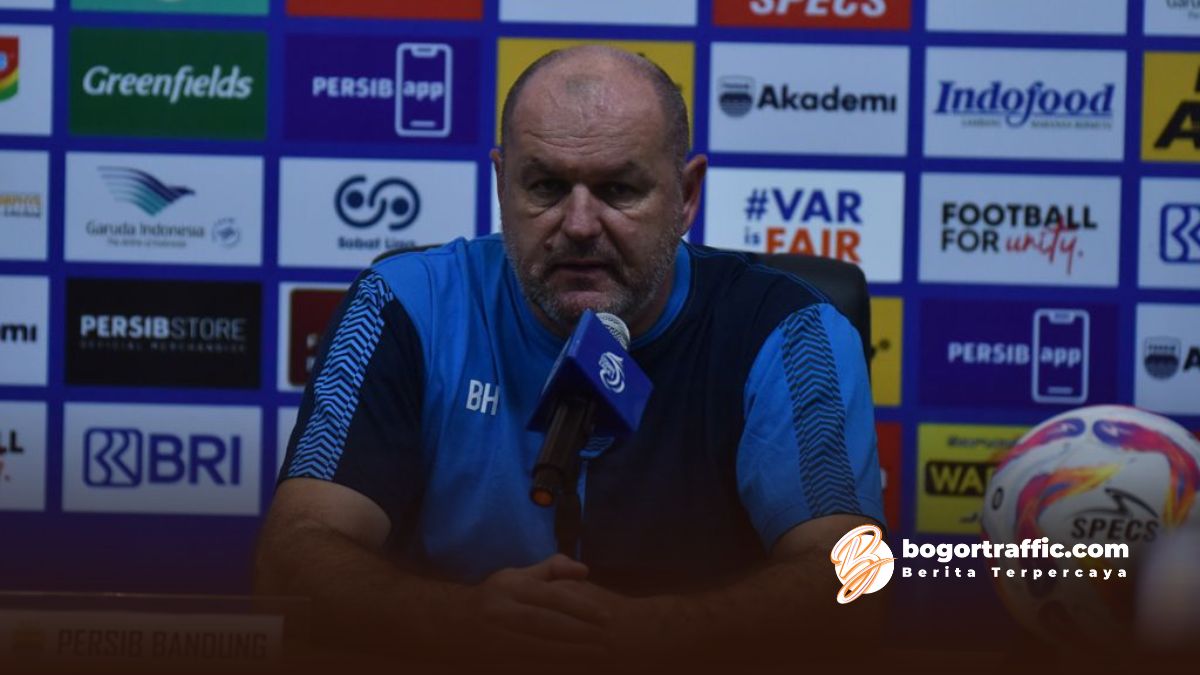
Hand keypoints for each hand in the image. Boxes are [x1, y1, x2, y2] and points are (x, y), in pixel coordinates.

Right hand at [465, 554, 613, 661]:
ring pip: (537, 649)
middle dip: (580, 633)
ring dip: (570, 655)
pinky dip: (552, 668)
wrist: (449, 626)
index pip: (551, 596)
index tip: (607, 616)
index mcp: (509, 586)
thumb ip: (552, 570)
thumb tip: (585, 570)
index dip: (581, 607)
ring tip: (598, 657)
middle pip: (546, 624)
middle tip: (609, 641)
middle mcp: (500, 611)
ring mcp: (494, 639)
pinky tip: (573, 669)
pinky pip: (527, 666)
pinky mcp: (494, 662)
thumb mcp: (517, 577)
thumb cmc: (493, 599)